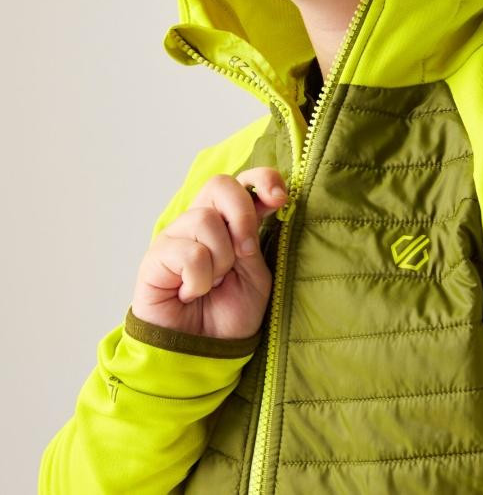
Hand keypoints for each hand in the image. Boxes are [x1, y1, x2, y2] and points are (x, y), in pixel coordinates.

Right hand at [130, 168, 287, 338]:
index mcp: (231, 222)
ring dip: (220, 259)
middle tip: (245, 252)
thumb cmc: (230, 314)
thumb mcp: (256, 273)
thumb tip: (261, 202)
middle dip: (242, 214)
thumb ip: (254, 237)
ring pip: (206, 220)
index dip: (263, 178)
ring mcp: (176, 236)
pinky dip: (199, 279)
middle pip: (220, 184)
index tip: (280, 199)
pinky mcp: (154, 257)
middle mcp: (202, 221)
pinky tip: (190, 293)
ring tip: (211, 284)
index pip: (243, 181)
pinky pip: (188, 253)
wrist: (203, 353)